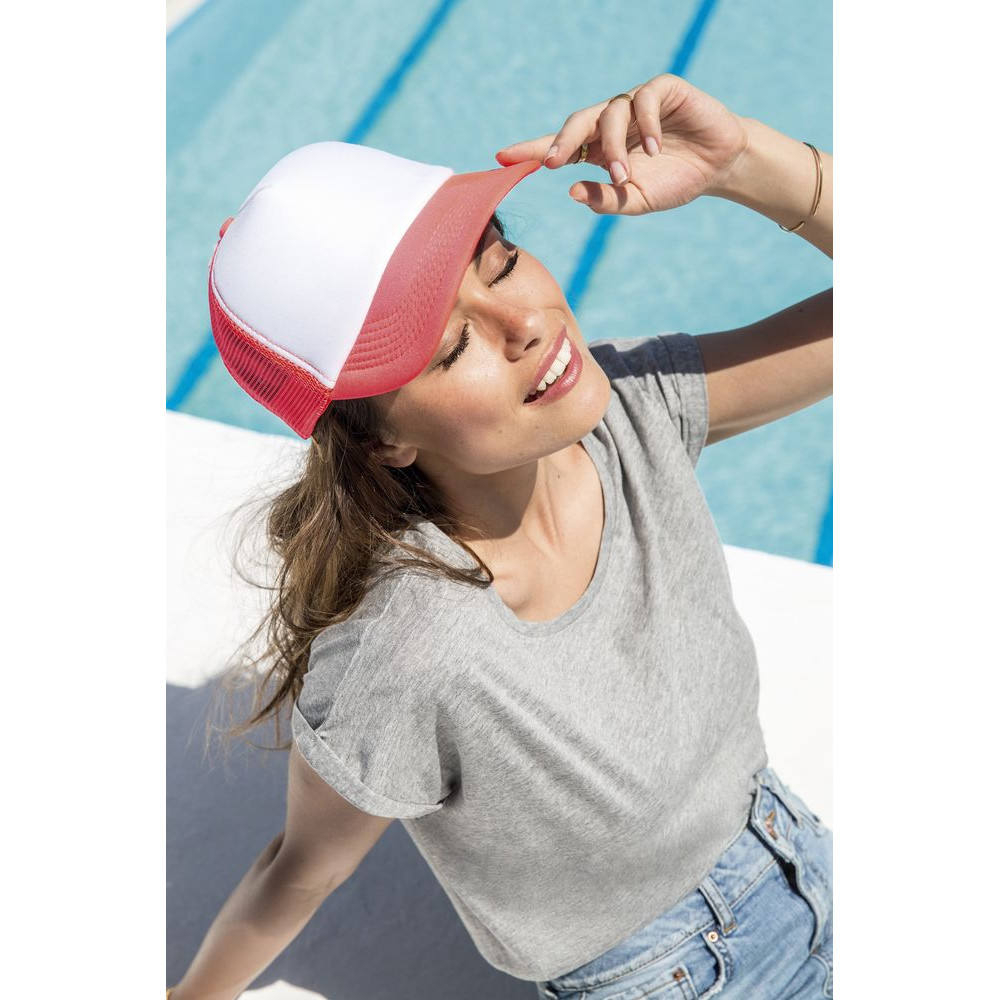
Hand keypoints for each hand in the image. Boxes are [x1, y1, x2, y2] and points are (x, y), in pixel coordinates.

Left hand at [495, 74, 749, 215]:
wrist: (719, 167)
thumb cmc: (675, 182)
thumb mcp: (637, 200)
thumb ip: (606, 200)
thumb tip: (572, 192)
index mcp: (599, 148)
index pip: (559, 146)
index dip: (531, 150)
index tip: (502, 158)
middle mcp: (613, 122)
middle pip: (577, 123)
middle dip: (561, 141)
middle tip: (552, 162)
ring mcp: (637, 103)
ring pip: (609, 115)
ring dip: (613, 148)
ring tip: (625, 175)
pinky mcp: (664, 90)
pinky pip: (644, 100)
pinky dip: (647, 126)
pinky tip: (656, 149)